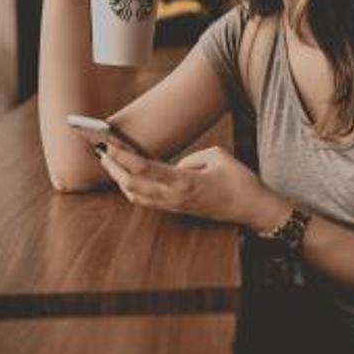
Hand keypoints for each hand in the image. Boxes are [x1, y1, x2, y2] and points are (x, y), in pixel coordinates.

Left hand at [97, 143, 291, 230]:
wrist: (252, 208)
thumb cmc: (239, 181)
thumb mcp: (217, 156)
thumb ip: (191, 158)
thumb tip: (175, 166)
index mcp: (183, 182)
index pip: (143, 169)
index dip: (122, 157)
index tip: (108, 144)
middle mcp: (174, 198)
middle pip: (132, 185)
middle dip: (113, 167)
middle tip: (101, 150)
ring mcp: (174, 206)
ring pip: (136, 196)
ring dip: (120, 179)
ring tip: (110, 162)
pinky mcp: (178, 210)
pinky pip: (147, 200)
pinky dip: (132, 188)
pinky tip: (128, 178)